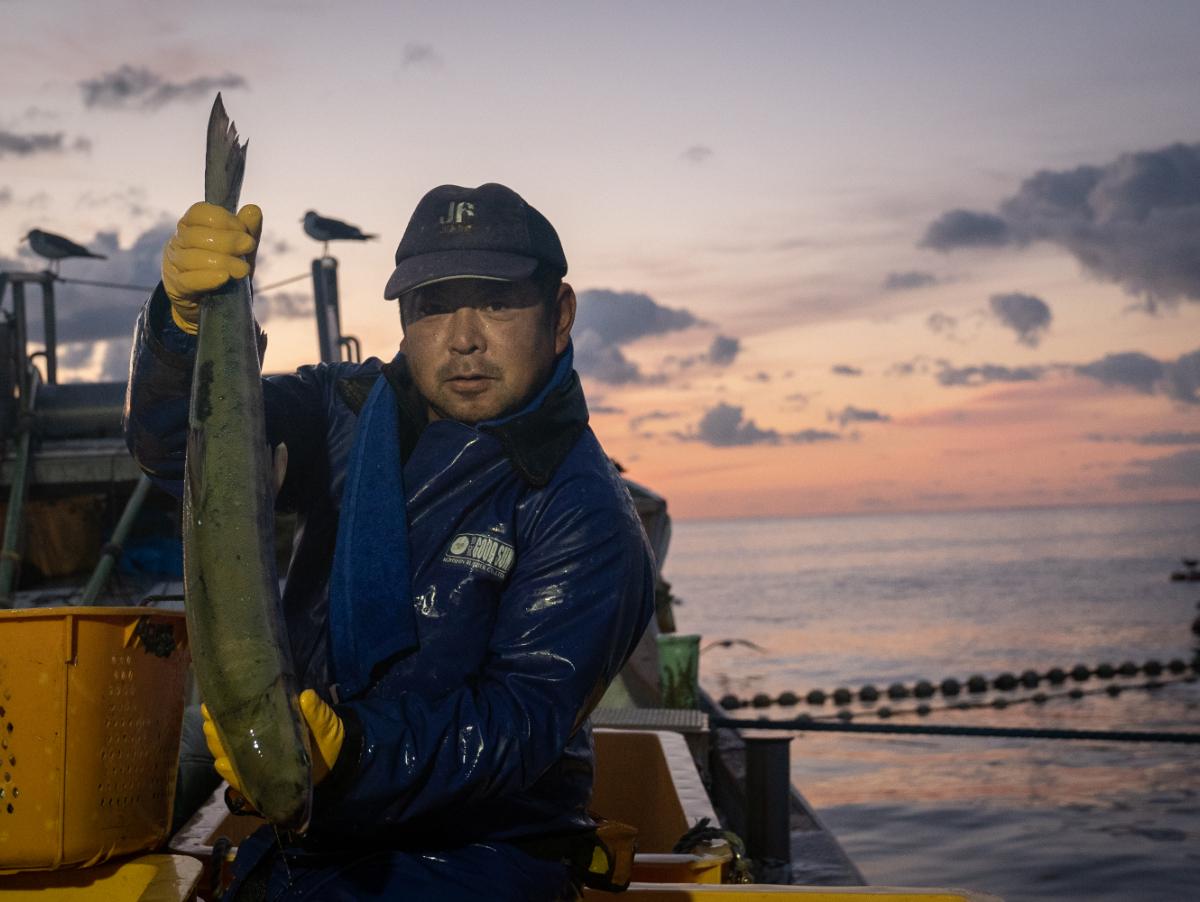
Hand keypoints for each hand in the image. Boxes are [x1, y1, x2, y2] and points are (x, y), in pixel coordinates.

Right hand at [162, 201, 261, 334]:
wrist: (212, 303)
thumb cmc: (224, 267)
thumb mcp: (240, 249)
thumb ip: (247, 231)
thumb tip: (253, 209)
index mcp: (191, 225)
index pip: (199, 212)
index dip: (223, 219)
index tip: (243, 230)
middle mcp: (178, 241)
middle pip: (196, 235)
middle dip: (226, 240)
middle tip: (248, 246)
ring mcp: (174, 264)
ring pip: (191, 258)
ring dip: (221, 261)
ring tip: (242, 269)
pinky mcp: (176, 288)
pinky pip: (188, 281)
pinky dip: (207, 278)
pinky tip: (224, 277)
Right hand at [201, 690, 343, 792]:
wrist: (336, 763)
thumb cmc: (325, 735)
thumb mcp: (323, 720)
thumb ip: (316, 710)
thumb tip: (306, 696)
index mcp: (264, 720)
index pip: (234, 714)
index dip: (217, 710)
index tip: (210, 706)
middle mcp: (254, 740)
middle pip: (221, 735)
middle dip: (214, 730)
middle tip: (213, 724)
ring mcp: (256, 760)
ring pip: (225, 755)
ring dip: (219, 748)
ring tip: (218, 740)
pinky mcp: (260, 779)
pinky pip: (238, 778)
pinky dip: (231, 772)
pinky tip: (226, 764)